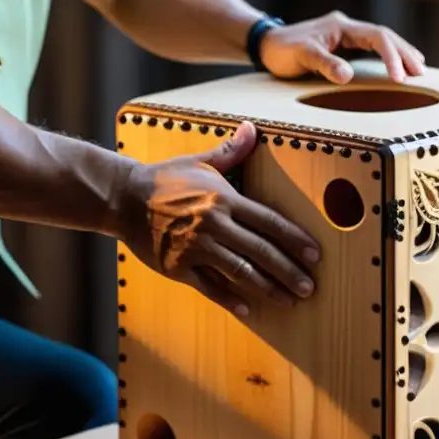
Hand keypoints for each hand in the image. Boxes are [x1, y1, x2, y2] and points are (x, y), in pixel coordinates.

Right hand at [119, 122, 320, 318]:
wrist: (123, 198)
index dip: (295, 239)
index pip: (269, 222)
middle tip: (310, 287)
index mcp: (224, 199)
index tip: (315, 254)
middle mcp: (214, 224)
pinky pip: (210, 288)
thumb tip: (252, 129)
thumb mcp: (200, 162)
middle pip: (261, 251)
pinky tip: (249, 310)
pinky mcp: (178, 267)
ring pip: (240, 273)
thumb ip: (230, 151)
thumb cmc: (165, 179)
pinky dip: (231, 300)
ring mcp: (196, 248)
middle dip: (289, 271)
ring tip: (289, 301)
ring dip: (268, 288)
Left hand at [259, 11, 425, 84]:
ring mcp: (346, 35)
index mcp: (342, 26)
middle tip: (421, 73)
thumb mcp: (301, 56)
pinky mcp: (344, 45)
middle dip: (404, 54)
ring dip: (400, 54)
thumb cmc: (282, 50)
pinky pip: (373, 48)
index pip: (377, 37)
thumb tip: (347, 75)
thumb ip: (324, 64)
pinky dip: (388, 56)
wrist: (266, 44)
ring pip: (382, 40)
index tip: (399, 78)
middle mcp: (348, 27)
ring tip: (418, 69)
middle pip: (385, 36)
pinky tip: (398, 67)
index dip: (392, 56)